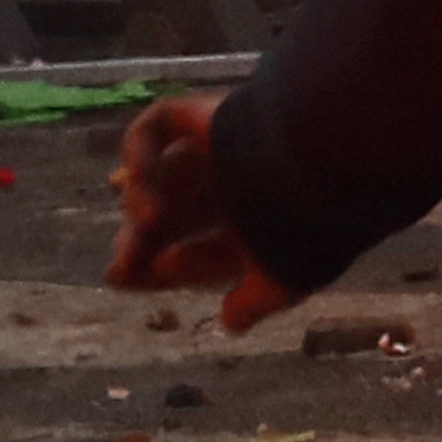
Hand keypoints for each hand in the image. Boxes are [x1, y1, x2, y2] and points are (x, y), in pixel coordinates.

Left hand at [103, 90, 291, 335]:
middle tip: (121, 264)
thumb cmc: (306, 227)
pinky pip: (155, 128)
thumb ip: (255, 302)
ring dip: (139, 201)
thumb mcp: (284, 278)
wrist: (321, 161)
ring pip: (160, 173)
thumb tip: (230, 325)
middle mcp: (233, 185)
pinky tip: (136, 182)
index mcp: (252, 224)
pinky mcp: (204, 115)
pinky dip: (138, 155)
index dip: (157, 268)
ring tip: (143, 221)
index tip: (123, 281)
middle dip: (140, 241)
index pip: (196, 248)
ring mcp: (217, 147)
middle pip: (171, 215)